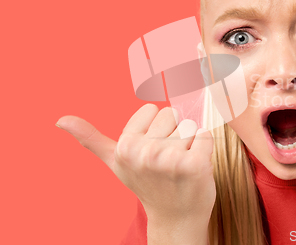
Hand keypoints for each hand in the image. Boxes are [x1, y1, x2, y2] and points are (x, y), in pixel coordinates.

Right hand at [56, 104, 215, 234]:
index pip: (153, 109)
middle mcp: (146, 152)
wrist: (175, 217)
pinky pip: (206, 136)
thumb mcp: (116, 161)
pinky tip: (195, 168)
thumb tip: (59, 120)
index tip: (151, 152)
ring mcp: (170, 160)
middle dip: (173, 134)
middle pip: (172, 114)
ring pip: (189, 125)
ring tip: (180, 165)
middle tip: (167, 161)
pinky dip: (204, 148)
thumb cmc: (147, 183)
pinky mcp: (195, 165)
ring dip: (189, 143)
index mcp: (126, 146)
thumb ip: (91, 139)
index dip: (155, 129)